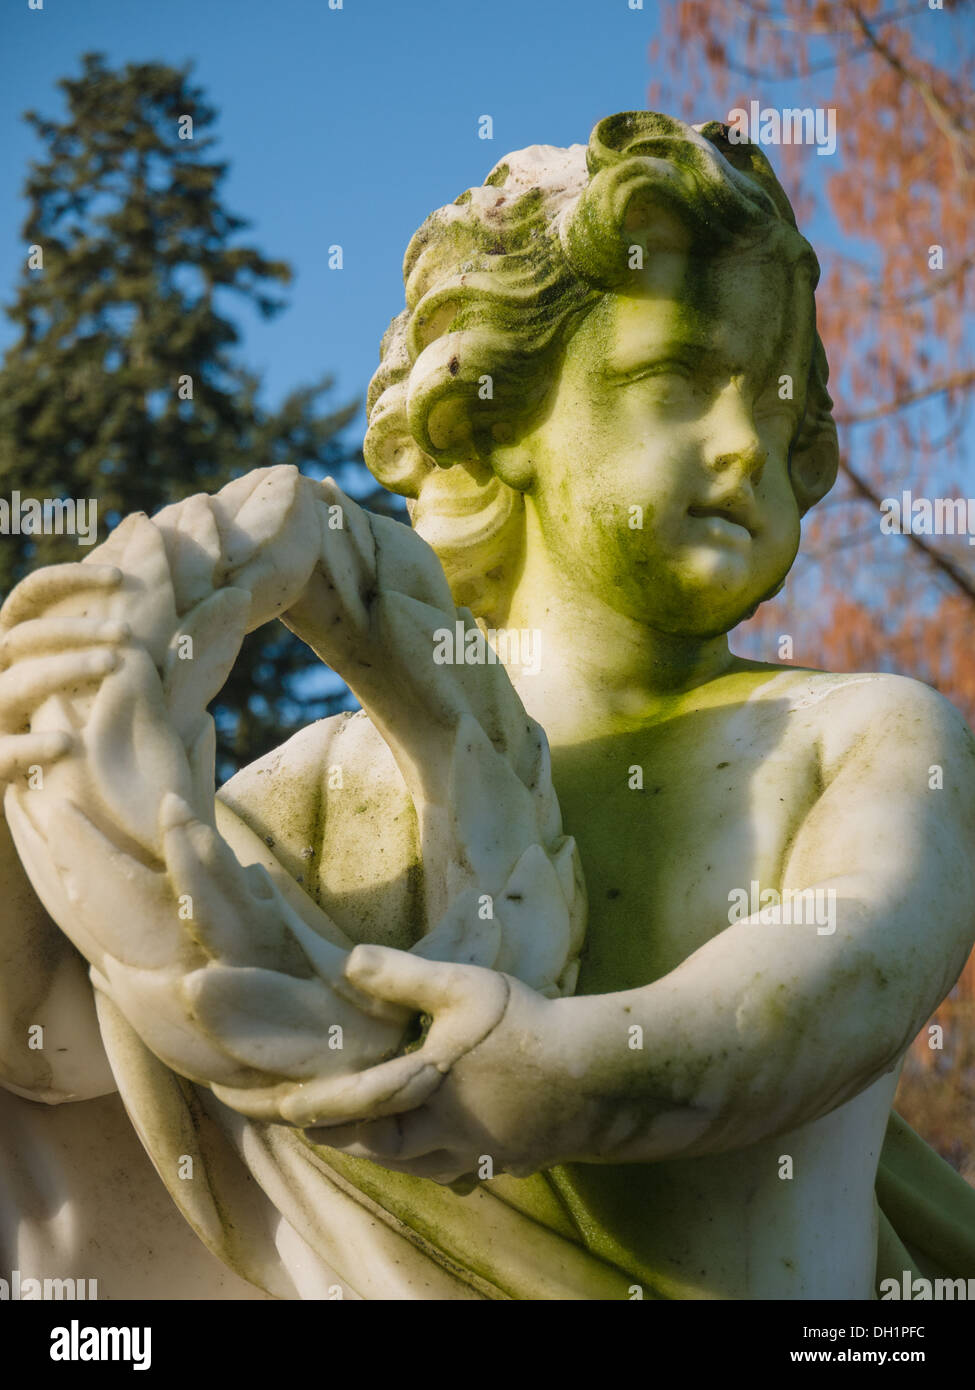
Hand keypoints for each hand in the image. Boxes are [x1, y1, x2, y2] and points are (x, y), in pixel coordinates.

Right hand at [0, 563, 126, 787]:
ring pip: (15, 684)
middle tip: (126, 632)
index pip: (35, 593)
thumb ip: (115, 642)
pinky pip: (3, 750)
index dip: (70, 578)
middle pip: (26, 635)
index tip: (119, 577)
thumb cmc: (86, 719)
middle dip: (75, 629)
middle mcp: (1, 671)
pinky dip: (30, 746)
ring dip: (63, 670)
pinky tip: (66, 745)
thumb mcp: (95, 675)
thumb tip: (166, 591)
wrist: (49, 788)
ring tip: (112, 666)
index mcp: (22, 643)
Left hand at [297, 946, 592, 1185]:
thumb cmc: (527, 1028)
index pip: (359, 1108)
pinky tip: (444, 1151)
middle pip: (383, 1151)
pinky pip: (462, 1170)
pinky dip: (438, 1162)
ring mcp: (481, 1154)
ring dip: (388, 1157)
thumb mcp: (464, 989)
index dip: (318, 1111)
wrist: (598, 1076)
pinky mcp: (512, 1159)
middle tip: (319, 1131)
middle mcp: (447, 1134)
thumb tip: (348, 962)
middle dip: (348, 1143)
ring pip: (421, 1167)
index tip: (284, 1112)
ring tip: (371, 1142)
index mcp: (428, 1094)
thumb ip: (404, 978)